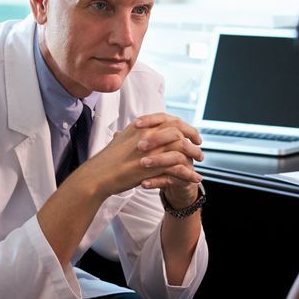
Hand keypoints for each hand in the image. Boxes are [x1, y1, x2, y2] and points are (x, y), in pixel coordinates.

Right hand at [76, 113, 202, 198]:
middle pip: (179, 130)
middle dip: (193, 137)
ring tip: (200, 162)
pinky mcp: (153, 168)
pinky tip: (195, 178)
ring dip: (194, 154)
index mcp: (141, 127)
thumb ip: (130, 134)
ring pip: (182, 148)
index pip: (169, 119)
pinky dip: (189, 173)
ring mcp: (151, 150)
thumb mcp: (119, 140)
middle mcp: (148, 135)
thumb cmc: (106, 161)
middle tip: (199, 145)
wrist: (99, 175)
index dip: (183, 125)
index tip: (190, 132)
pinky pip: (179, 168)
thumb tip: (130, 130)